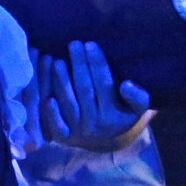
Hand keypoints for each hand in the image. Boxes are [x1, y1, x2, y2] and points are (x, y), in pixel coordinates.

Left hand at [37, 40, 154, 151]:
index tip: (90, 44)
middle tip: (74, 44)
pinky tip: (47, 97)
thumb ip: (139, 97)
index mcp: (115, 115)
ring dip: (62, 81)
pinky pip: (57, 128)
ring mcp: (79, 132)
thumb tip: (126, 85)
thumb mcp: (136, 109)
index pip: (105, 84)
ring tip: (56, 61)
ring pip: (69, 104)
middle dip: (79, 65)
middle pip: (85, 90)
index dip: (97, 64)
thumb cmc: (119, 114)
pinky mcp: (64, 139)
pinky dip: (51, 114)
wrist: (103, 141)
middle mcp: (97, 125)